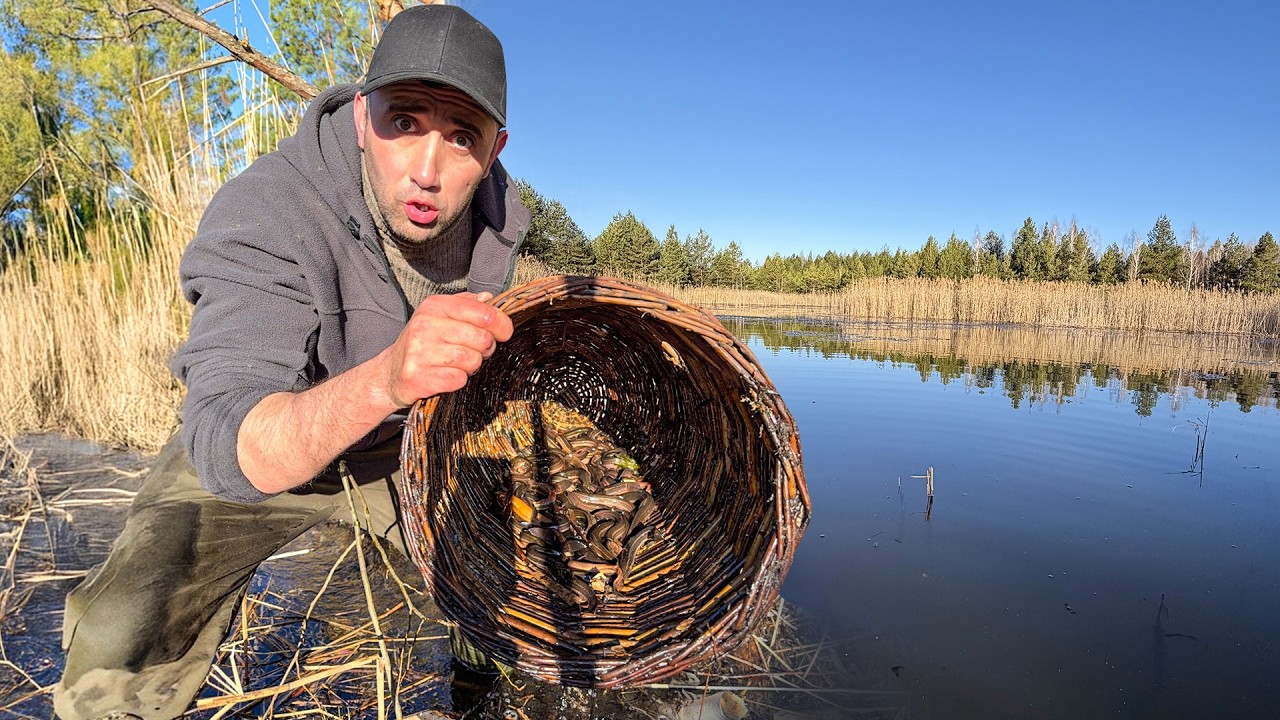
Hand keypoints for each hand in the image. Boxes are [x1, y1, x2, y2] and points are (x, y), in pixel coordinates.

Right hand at [381, 291, 512, 406]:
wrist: (390, 373)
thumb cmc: (422, 344)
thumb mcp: (439, 316)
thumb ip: (466, 305)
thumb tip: (489, 299)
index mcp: (434, 306)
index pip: (483, 312)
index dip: (501, 324)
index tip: (503, 332)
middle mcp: (425, 326)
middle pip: (482, 338)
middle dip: (485, 348)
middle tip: (472, 350)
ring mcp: (420, 352)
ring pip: (472, 360)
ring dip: (471, 365)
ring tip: (456, 363)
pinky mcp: (419, 377)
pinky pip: (459, 379)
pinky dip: (458, 380)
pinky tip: (446, 375)